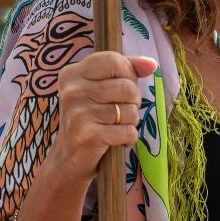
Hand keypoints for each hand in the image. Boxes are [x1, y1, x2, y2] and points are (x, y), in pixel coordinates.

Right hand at [47, 52, 158, 188]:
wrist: (68, 160)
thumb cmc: (90, 119)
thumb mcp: (101, 89)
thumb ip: (125, 71)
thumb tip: (151, 64)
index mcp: (72, 74)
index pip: (113, 60)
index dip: (128, 73)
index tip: (124, 85)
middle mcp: (72, 91)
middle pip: (127, 86)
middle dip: (133, 101)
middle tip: (119, 112)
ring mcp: (79, 114)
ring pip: (130, 110)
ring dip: (130, 122)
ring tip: (115, 126)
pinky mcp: (88, 136)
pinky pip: (128, 131)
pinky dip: (128, 138)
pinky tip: (115, 140)